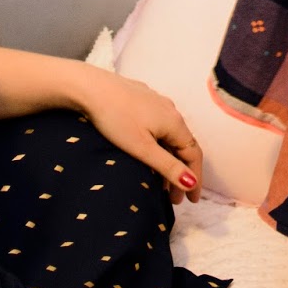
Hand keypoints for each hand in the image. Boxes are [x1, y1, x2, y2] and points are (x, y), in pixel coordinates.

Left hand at [75, 64, 203, 203]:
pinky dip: (158, 145)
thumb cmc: (116, 118)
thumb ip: (167, 166)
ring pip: (169, 136)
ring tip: (158, 182)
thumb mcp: (142, 148)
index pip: (194, 155)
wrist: (91, 87)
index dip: (196, 178)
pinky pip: (158, 127)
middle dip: (181, 173)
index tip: (192, 200)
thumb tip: (191, 182)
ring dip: (169, 160)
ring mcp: (157, 103)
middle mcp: (171, 111)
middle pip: (183, 146)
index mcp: (174, 123)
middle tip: (173, 198)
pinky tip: (147, 152)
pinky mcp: (143, 99)